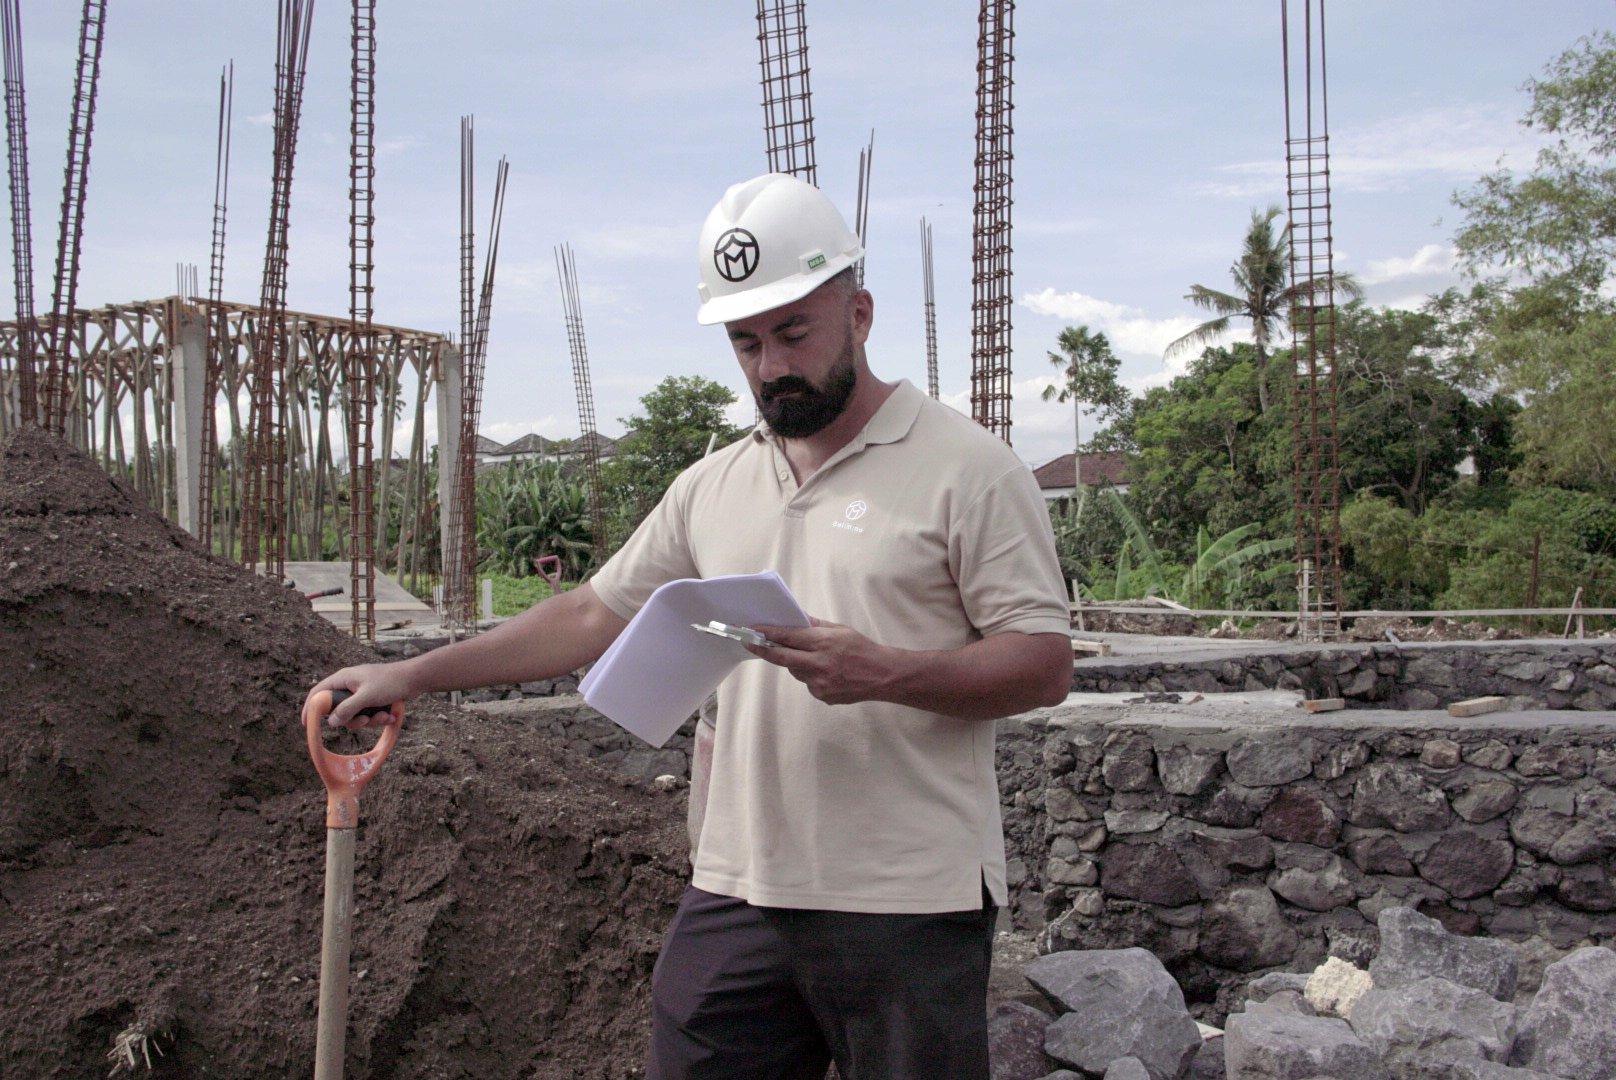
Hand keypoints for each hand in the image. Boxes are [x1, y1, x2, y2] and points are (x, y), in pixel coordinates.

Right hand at [303, 662, 416, 728]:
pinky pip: (368, 715)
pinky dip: (378, 717)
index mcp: (342, 679)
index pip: (318, 693)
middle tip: (366, 720)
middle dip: (353, 720)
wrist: (414, 679)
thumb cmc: (390, 683)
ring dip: (370, 720)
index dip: (310, 708)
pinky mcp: (371, 700)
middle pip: (338, 710)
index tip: (306, 724)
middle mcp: (349, 686)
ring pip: (354, 716)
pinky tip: (391, 715)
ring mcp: (360, 693)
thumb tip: (331, 722)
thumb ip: (347, 709)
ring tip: (385, 715)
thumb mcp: (366, 697)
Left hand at [745, 617, 901, 705]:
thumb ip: (815, 626)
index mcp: (824, 643)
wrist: (882, 676)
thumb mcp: (840, 630)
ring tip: (815, 657)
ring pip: (795, 671)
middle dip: (764, 649)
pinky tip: (827, 672)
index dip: (768, 633)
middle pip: (782, 657)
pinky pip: (807, 683)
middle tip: (749, 642)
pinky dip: (811, 675)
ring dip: (796, 662)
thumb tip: (794, 619)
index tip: (752, 630)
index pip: (788, 637)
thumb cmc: (862, 649)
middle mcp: (819, 664)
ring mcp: (819, 683)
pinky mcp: (822, 695)